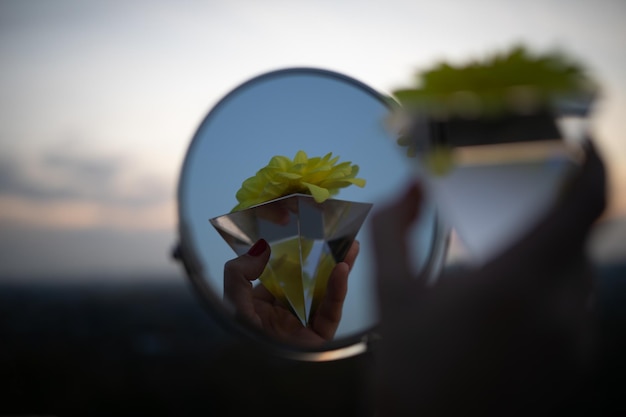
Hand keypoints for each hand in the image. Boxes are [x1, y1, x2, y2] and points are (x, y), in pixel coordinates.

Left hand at [223, 238, 359, 346]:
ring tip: (351, 246)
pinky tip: (342, 270)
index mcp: (261, 307)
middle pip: (309, 281)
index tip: (305, 234)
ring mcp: (303, 327)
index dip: (294, 255)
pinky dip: (338, 291)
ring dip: (339, 269)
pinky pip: (331, 311)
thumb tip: (262, 248)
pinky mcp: (319, 340)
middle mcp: (283, 315)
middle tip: (337, 235)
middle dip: (324, 259)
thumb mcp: (231, 303)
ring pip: (325, 293)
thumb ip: (239, 273)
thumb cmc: (238, 343)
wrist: (253, 377)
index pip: (280, 275)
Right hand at [371, 139, 605, 414]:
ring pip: (578, 271)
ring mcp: (575, 338)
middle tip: (520, 207)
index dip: (593, 163)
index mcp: (517, 279)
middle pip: (579, 236)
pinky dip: (553, 288)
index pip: (585, 203)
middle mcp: (561, 306)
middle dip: (555, 212)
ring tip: (503, 265)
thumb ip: (394, 229)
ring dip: (551, 253)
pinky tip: (509, 308)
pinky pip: (576, 305)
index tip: (582, 143)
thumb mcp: (392, 292)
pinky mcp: (576, 360)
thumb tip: (410, 188)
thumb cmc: (411, 366)